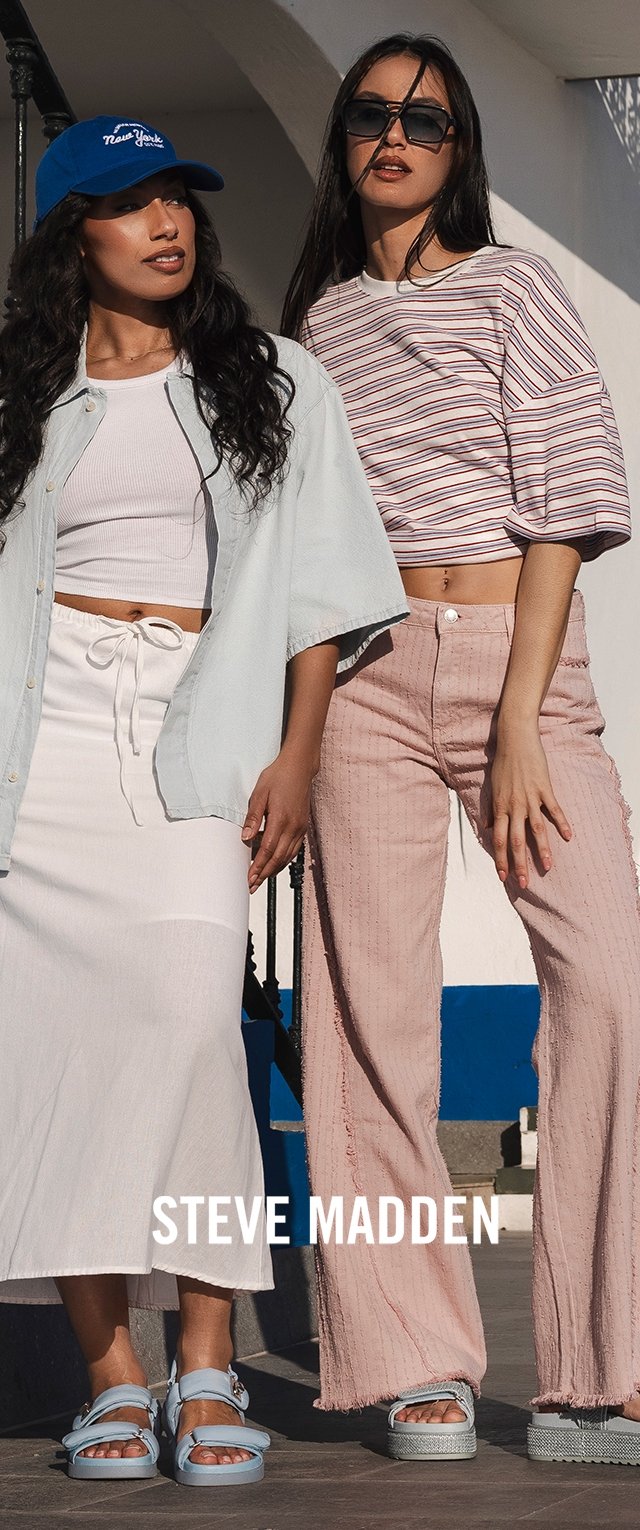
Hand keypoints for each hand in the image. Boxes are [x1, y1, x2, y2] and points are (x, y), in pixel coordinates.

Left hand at [241, 747, 313, 891]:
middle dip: (264, 874)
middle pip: (278, 858)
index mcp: (280, 818)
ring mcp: (300, 827)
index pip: (268, 849)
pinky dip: (283, 859)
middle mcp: (293, 826)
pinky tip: (274, 863)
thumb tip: (245, 837)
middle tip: (252, 885)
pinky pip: (294, 849)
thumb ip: (253, 817)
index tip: (249, 877)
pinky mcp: (302, 826)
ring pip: (287, 856)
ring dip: (274, 870)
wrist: (299, 767)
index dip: (258, 866)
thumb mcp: (259, 793)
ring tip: (261, 878)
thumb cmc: (278, 776)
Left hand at [491, 719, 571, 888]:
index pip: (498, 839)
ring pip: (536, 830)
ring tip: (547, 867)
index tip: (503, 877)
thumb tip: (485, 825)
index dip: (501, 859)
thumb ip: (491, 808)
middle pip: (516, 841)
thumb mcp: (492, 787)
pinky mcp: (544, 788)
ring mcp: (530, 798)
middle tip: (522, 883)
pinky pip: (554, 810)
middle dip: (519, 864)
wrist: (515, 739)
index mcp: (500, 807)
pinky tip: (568, 837)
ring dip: (542, 850)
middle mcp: (514, 806)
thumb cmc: (503, 763)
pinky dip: (562, 823)